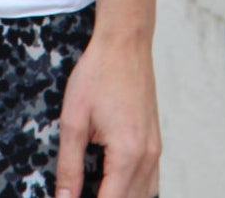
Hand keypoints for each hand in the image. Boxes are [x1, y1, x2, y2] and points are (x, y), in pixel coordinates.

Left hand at [54, 33, 160, 197]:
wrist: (125, 43)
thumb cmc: (98, 73)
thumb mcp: (74, 118)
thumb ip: (69, 164)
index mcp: (127, 153)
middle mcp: (148, 156)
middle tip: (78, 193)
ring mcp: (156, 150)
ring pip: (144, 195)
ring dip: (121, 197)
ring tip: (95, 188)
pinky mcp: (156, 142)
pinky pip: (151, 180)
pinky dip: (135, 190)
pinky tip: (116, 185)